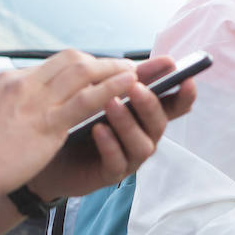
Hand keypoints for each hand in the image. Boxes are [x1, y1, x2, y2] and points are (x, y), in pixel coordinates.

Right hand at [0, 50, 138, 201]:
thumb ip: (2, 103)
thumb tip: (12, 100)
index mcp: (7, 81)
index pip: (50, 65)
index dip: (78, 66)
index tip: (95, 70)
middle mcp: (24, 84)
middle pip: (71, 61)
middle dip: (101, 62)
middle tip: (122, 67)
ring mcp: (36, 101)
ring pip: (83, 73)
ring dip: (113, 70)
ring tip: (135, 73)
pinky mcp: (47, 124)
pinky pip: (87, 99)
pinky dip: (111, 89)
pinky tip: (128, 87)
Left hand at [30, 55, 197, 200]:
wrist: (48, 148)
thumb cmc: (79, 116)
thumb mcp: (101, 92)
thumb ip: (128, 78)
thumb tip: (161, 60)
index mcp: (145, 114)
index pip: (173, 106)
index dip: (184, 95)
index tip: (187, 79)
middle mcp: (143, 136)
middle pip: (159, 123)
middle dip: (150, 104)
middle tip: (135, 87)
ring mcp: (129, 157)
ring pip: (142, 145)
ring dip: (128, 123)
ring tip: (111, 104)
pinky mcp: (110, 174)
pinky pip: (117, 163)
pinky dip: (110, 145)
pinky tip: (99, 130)